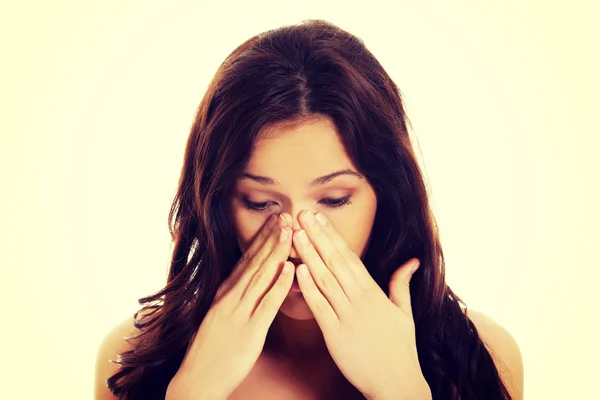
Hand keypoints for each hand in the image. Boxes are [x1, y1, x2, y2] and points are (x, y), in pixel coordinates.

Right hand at [166, 214, 294, 399]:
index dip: (261, 238)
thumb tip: (249, 280)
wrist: (197, 379)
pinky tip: (290, 270)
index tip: (274, 220)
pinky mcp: (249, 331)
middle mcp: (230, 298)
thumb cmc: (211, 349)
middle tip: (286, 215)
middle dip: (271, 237)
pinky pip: (267, 305)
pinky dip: (278, 285)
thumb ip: (234, 297)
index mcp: (224, 293)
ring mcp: (239, 313)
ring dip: (276, 252)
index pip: (245, 259)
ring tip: (289, 231)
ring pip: (260, 277)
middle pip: (254, 262)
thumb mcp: (219, 315)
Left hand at [291, 211, 431, 399]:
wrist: (397, 383)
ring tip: (295, 234)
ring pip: (325, 279)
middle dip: (317, 236)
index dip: (332, 235)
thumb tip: (412, 261)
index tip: (318, 217)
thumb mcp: (404, 313)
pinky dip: (309, 287)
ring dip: (309, 255)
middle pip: (335, 261)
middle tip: (301, 214)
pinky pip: (320, 307)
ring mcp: (347, 316)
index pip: (349, 256)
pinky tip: (298, 269)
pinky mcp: (335, 335)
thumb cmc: (400, 349)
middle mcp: (359, 299)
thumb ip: (402, 284)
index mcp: (374, 292)